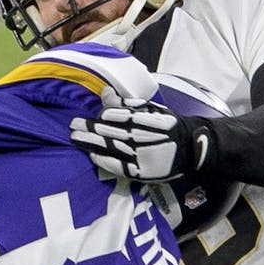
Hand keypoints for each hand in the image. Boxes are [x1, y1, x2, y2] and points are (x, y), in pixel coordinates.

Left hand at [69, 96, 209, 182]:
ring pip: (111, 147)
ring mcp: (141, 155)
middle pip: (110, 131)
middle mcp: (142, 136)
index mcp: (145, 118)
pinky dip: (104, 161)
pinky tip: (92, 156)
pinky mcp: (141, 172)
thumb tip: (104, 92)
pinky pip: (119, 166)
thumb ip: (126, 104)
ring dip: (91, 143)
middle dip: (89, 128)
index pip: (117, 116)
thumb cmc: (167, 126)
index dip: (101, 116)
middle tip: (73, 126)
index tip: (87, 116)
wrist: (191, 149)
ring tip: (75, 138)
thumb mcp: (150, 110)